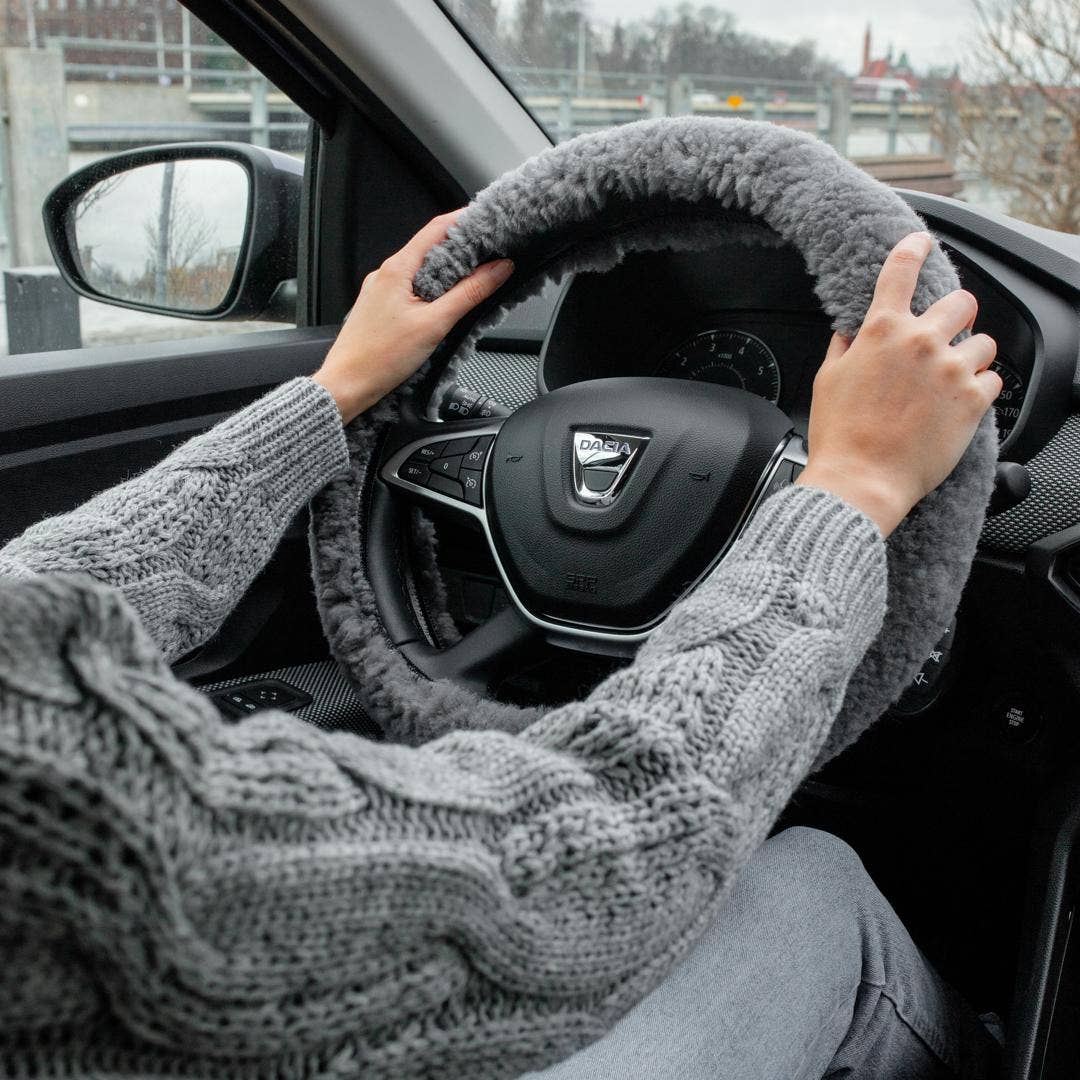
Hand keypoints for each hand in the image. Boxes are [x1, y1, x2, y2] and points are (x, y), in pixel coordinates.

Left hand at [313, 211, 512, 423]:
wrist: (347, 386)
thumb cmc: (380, 359)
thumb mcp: (434, 324)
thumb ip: (469, 294)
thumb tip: (498, 269)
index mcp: (396, 269)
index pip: (436, 228)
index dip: (465, 221)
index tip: (488, 222)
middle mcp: (386, 274)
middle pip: (430, 248)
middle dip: (461, 247)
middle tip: (490, 252)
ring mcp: (382, 291)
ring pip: (421, 270)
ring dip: (448, 271)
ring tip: (474, 278)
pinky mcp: (381, 308)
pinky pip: (412, 288)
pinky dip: (433, 289)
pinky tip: (445, 305)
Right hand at [796, 231, 1000, 537]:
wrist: (861, 480)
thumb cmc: (840, 437)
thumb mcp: (827, 382)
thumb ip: (844, 349)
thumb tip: (851, 333)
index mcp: (881, 332)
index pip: (900, 272)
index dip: (913, 249)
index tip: (921, 242)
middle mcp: (920, 342)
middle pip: (963, 302)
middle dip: (958, 316)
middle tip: (948, 335)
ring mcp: (950, 369)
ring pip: (985, 343)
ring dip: (971, 358)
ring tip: (952, 381)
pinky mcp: (973, 400)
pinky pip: (993, 381)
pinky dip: (979, 391)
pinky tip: (958, 406)